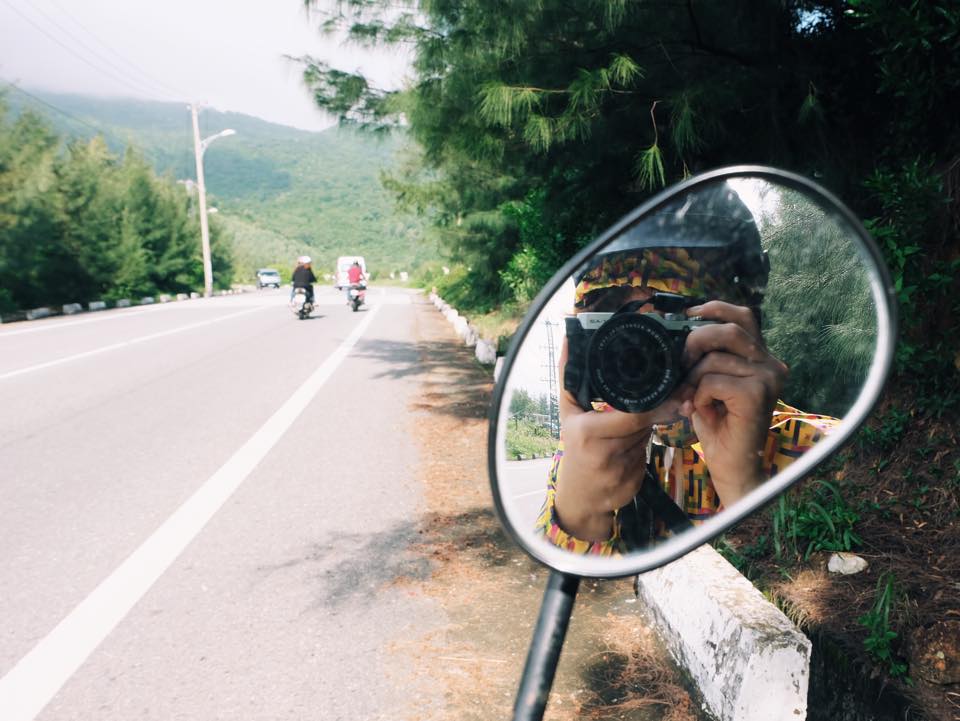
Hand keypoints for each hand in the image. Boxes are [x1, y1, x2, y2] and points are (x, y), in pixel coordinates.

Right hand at [553, 341, 681, 541]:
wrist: (578, 497)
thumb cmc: (575, 447)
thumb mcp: (568, 413)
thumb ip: (569, 377)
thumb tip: (569, 341)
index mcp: (586, 431)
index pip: (631, 414)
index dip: (653, 404)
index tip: (669, 391)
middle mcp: (602, 452)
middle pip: (643, 425)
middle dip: (656, 412)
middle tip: (673, 398)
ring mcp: (618, 471)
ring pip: (647, 438)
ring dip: (650, 428)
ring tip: (639, 424)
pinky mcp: (632, 485)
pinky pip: (646, 456)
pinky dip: (645, 447)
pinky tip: (634, 448)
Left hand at [678, 301, 787, 505]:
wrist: (733, 467)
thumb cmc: (718, 426)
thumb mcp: (707, 384)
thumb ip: (703, 358)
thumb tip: (678, 330)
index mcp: (761, 358)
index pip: (742, 316)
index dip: (713, 310)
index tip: (687, 316)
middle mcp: (771, 364)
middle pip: (729, 329)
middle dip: (695, 342)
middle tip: (680, 364)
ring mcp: (768, 378)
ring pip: (715, 358)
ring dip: (691, 378)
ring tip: (688, 398)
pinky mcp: (757, 394)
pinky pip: (713, 381)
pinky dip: (698, 395)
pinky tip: (702, 411)